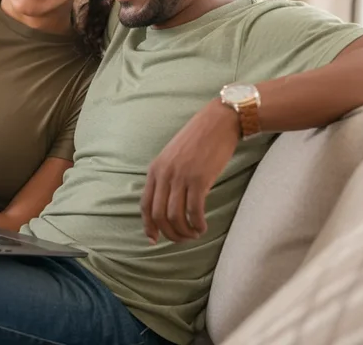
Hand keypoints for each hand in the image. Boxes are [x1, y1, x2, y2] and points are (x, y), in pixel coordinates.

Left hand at [141, 99, 239, 243]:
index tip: (155, 240)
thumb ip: (166, 176)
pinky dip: (197, 224)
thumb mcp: (173, 157)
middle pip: (159, 215)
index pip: (145, 205)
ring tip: (195, 233)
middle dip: (170, 233)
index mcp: (155, 170)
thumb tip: (166, 202)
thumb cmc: (198, 140)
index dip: (148, 226)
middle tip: (183, 239)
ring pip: (175, 217)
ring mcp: (181, 177)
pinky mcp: (199, 179)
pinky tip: (203, 227)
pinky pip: (194, 211)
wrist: (218, 122)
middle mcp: (164, 174)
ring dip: (185, 232)